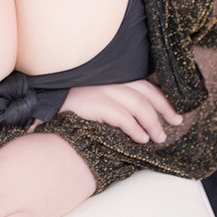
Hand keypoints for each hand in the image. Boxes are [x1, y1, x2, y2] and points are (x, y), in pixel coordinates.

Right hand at [29, 76, 183, 143]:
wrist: (40, 114)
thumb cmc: (68, 112)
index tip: (173, 111)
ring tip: (158, 137)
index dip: (161, 96)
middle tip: (175, 122)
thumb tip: (143, 116)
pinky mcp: (93, 103)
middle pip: (144, 89)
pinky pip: (122, 116)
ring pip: (137, 103)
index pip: (141, 81)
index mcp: (107, 77)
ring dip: (152, 122)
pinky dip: (136, 128)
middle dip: (163, 107)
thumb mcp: (94, 100)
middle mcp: (104, 79)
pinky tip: (141, 139)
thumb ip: (114, 101)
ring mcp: (98, 89)